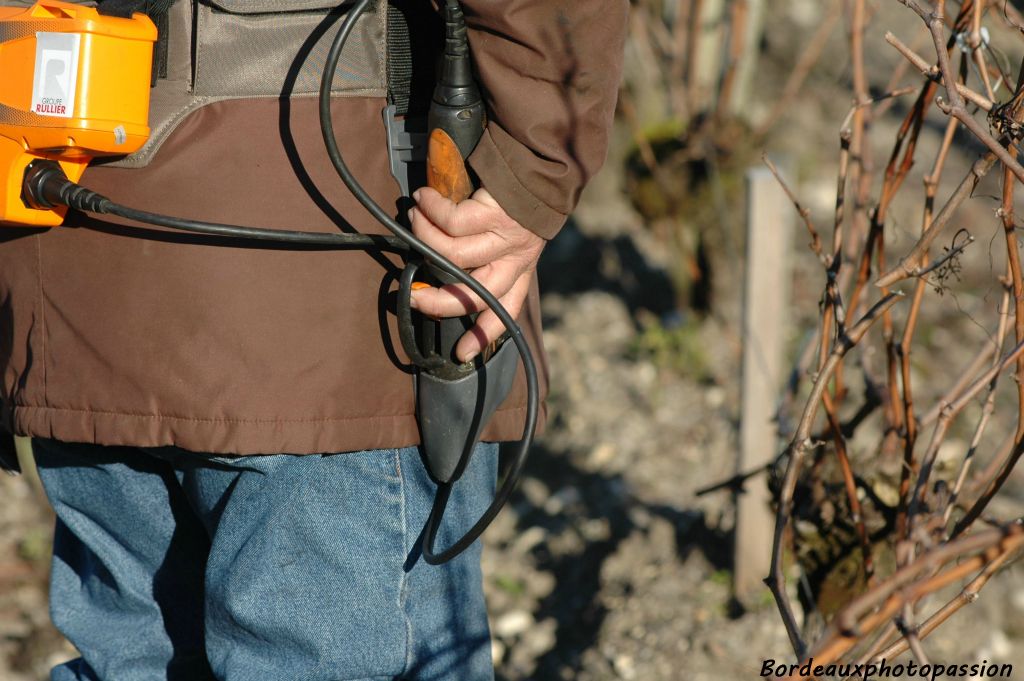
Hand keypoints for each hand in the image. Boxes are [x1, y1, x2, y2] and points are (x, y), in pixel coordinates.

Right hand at [408, 187, 544, 362]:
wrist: (539, 162)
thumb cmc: (516, 199)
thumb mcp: (509, 237)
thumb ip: (485, 256)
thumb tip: (438, 268)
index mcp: (518, 271)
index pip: (505, 311)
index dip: (483, 336)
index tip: (460, 354)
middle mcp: (515, 260)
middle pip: (475, 295)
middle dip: (438, 301)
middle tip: (413, 297)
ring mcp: (505, 238)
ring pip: (453, 256)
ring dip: (425, 237)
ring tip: (414, 219)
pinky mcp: (494, 214)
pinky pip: (451, 221)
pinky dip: (430, 209)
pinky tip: (424, 198)